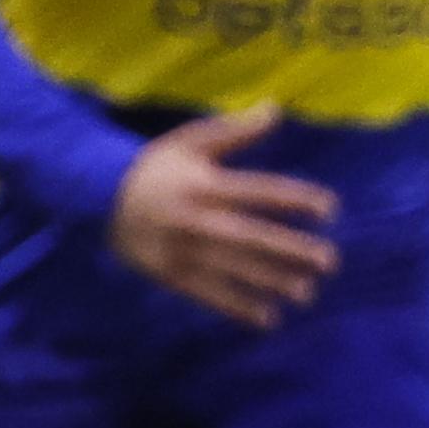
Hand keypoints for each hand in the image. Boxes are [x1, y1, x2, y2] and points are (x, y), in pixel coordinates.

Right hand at [110, 104, 338, 328]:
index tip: (330, 209)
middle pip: (252, 237)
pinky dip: (238, 308)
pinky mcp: (172, 275)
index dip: (296, 200)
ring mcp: (184, 251)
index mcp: (206, 184)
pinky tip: (268, 319)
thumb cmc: (155, 167)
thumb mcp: (190, 141)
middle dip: (292, 250)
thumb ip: (234, 130)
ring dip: (272, 282)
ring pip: (235, 270)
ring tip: (307, 292)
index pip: (260, 192)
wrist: (99, 199)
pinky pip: (209, 295)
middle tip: (329, 261)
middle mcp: (198, 220)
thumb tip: (275, 108)